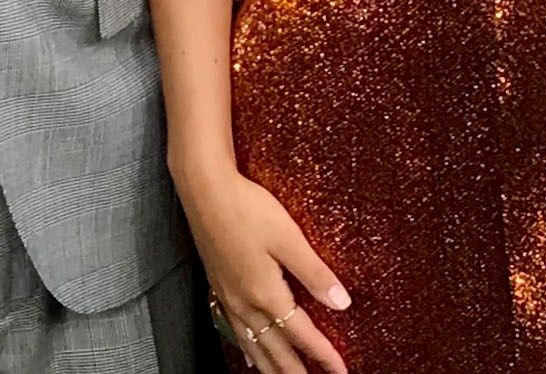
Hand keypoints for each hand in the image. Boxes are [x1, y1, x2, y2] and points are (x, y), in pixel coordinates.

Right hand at [187, 169, 349, 373]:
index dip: (324, 355)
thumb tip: (341, 303)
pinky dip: (248, 351)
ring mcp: (229, 297)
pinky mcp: (219, 287)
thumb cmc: (247, 208)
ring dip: (273, 368)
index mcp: (265, 293)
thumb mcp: (288, 237)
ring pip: (254, 347)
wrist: (204, 189)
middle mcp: (245, 303)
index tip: (341, 371)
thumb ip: (314, 273)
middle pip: (276, 350)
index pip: (302, 334)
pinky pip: (236, 332)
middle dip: (298, 372)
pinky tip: (251, 358)